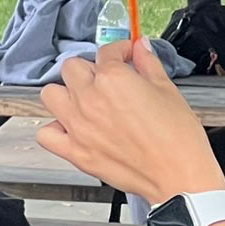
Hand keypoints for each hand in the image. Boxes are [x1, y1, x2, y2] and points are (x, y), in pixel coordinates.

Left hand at [39, 39, 221, 206]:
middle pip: (72, 68)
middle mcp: (90, 99)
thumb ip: (149, 64)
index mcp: (113, 79)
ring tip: (82, 100)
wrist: (177, 176)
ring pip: (51, 94)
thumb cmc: (177, 139)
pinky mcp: (76, 153)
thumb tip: (141, 49)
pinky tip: (71, 128)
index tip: (126, 57)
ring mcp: (79, 126)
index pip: (106, 52)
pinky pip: (46, 135)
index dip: (120, 52)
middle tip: (105, 80)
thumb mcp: (167, 90)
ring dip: (64, 93)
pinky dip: (54, 129)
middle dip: (90, 70)